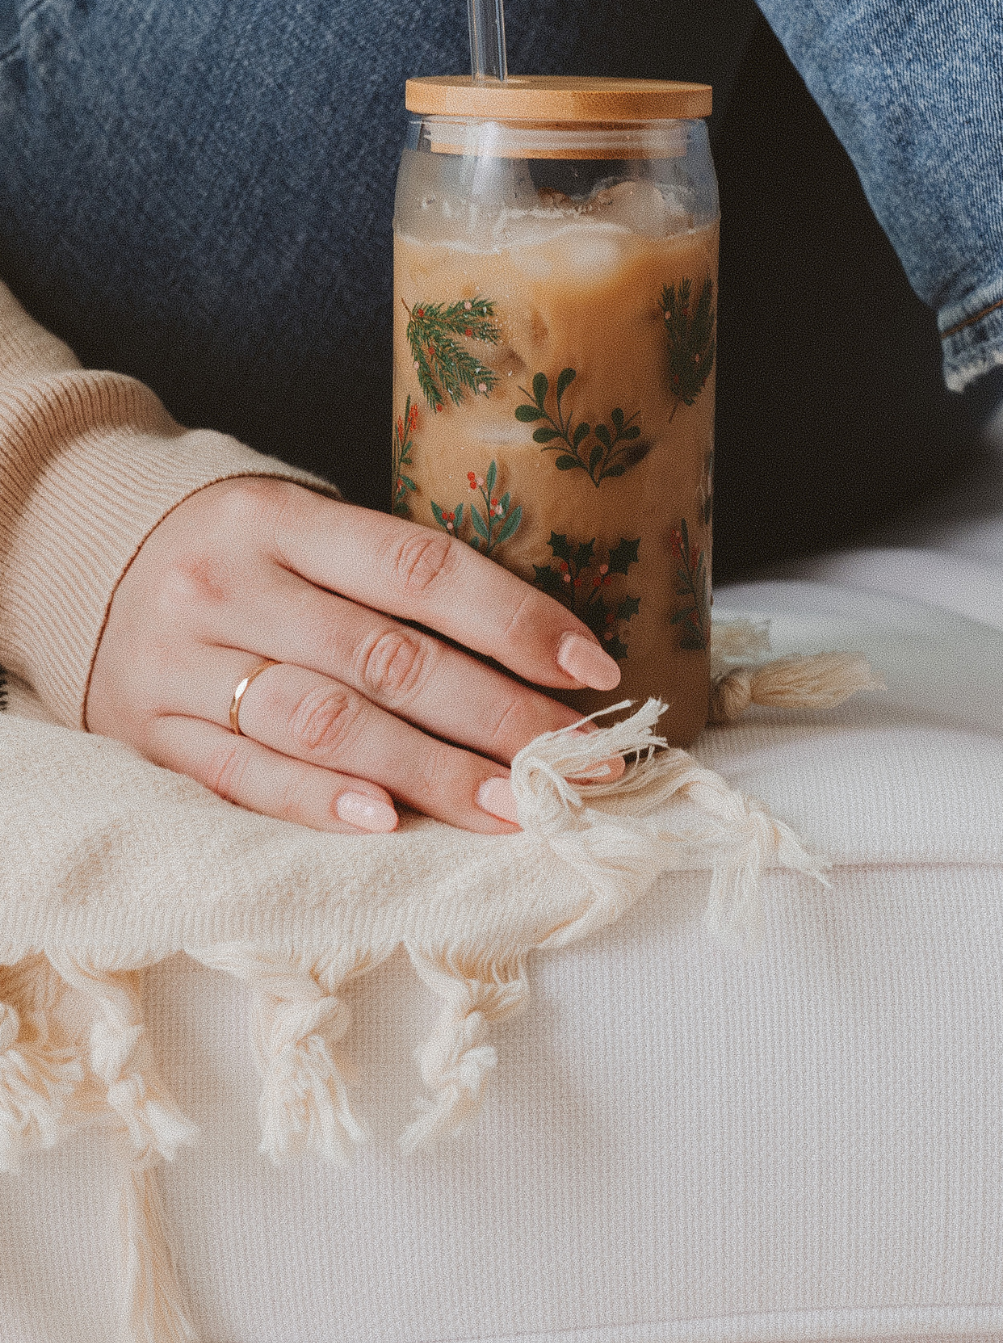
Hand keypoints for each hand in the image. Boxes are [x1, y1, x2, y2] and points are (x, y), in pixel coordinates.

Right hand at [86, 478, 621, 835]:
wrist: (70, 546)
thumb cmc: (230, 542)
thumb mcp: (298, 520)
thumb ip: (387, 572)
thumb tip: (533, 644)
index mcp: (281, 519)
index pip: (421, 570)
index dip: (515, 620)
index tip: (593, 669)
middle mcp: (230, 586)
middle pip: (388, 659)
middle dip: (500, 718)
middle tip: (580, 762)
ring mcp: (183, 663)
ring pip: (327, 724)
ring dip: (433, 773)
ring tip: (516, 807)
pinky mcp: (151, 730)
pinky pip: (242, 774)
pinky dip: (318, 801)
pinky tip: (388, 823)